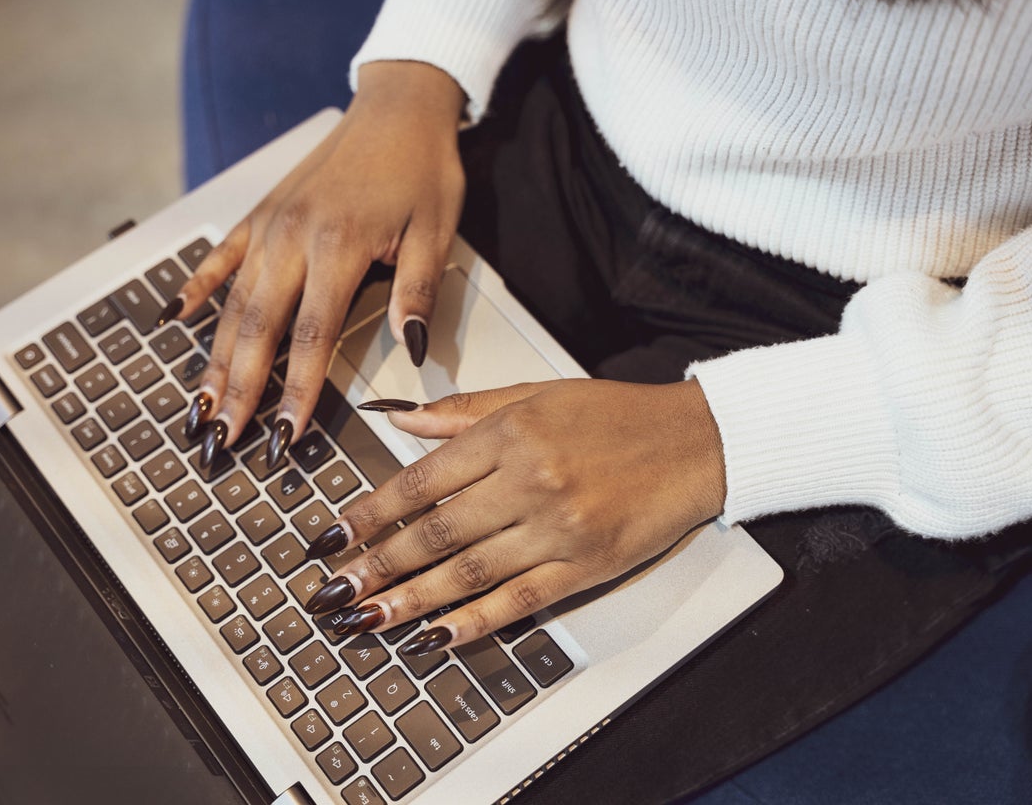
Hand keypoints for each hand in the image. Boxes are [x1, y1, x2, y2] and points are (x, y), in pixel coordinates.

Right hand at [167, 61, 466, 467]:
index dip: (296, 390)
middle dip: (239, 389)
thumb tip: (411, 350)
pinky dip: (196, 290)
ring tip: (199, 406)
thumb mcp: (436, 231)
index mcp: (339, 245)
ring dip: (215, 358)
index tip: (283, 435)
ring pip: (233, 303)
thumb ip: (416, 292)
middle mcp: (293, 237)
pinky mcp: (260, 214)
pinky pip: (220, 258)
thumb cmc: (422, 168)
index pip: (312, 335)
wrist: (397, 106)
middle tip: (221, 438)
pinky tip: (174, 322)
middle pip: (258, 328)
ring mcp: (269, 225)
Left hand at [302, 378, 727, 653]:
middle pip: (435, 533)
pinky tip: (437, 637)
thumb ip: (464, 413)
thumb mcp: (537, 394)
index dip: (369, 513)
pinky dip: (475, 622)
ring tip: (367, 619)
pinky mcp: (586, 568)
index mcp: (512, 435)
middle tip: (333, 591)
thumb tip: (399, 421)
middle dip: (376, 566)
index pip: (421, 481)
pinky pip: (520, 601)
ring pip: (468, 573)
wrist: (699, 442)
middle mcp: (530, 483)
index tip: (332, 536)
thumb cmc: (618, 416)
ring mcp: (559, 531)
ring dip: (411, 601)